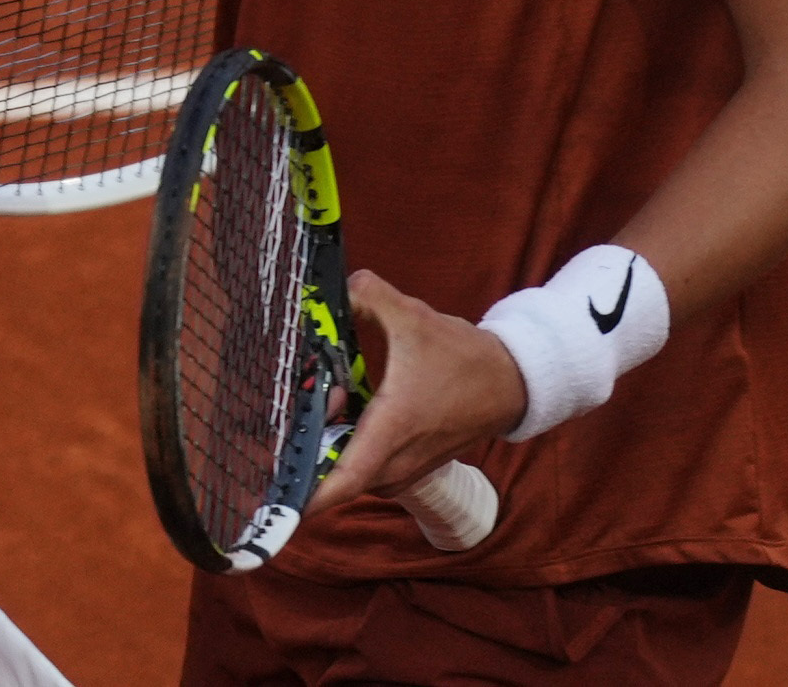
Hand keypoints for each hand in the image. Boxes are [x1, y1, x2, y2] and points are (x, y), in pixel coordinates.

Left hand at [306, 270, 527, 513]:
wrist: (509, 384)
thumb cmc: (463, 357)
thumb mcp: (413, 315)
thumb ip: (369, 295)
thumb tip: (338, 285)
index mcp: (392, 428)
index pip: (344, 480)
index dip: (307, 497)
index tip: (278, 502)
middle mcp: (397, 460)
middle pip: (336, 474)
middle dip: (314, 441)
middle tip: (319, 395)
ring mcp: (407, 470)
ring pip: (352, 470)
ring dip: (334, 442)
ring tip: (338, 395)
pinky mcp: (413, 468)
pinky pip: (369, 468)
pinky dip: (353, 446)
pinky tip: (356, 407)